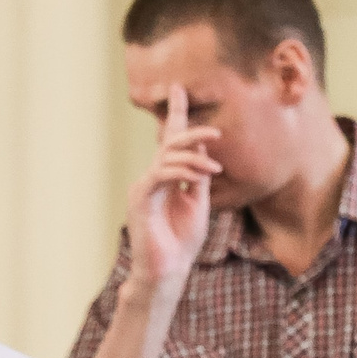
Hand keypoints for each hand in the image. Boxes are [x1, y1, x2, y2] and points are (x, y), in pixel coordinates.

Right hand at [124, 84, 218, 293]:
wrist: (168, 269)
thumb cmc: (182, 240)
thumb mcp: (199, 203)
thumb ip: (198, 176)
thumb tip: (203, 149)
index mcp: (167, 177)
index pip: (171, 140)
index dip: (175, 113)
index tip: (179, 88)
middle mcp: (152, 176)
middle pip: (169, 143)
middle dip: (191, 131)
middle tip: (216, 132)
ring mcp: (144, 186)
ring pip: (167, 156)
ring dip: (194, 158)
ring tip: (215, 169)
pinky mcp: (141, 198)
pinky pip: (161, 174)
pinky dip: (181, 172)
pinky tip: (199, 176)